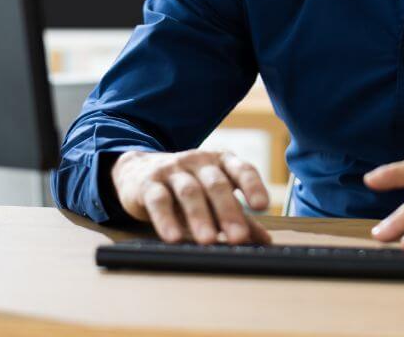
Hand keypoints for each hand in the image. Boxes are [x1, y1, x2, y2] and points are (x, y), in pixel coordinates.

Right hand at [110, 149, 271, 244]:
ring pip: (189, 191)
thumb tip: (265, 241)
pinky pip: (159, 200)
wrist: (138, 171)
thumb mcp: (212, 197)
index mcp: (220, 162)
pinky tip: (173, 237)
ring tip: (208, 240)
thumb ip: (238, 215)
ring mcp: (173, 170)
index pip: (241, 169)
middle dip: (228, 211)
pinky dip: (166, 219)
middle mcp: (198, 162)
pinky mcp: (149, 183)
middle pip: (216, 184)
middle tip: (238, 237)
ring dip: (200, 216)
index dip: (253, 185)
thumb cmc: (185, 186)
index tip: (262, 206)